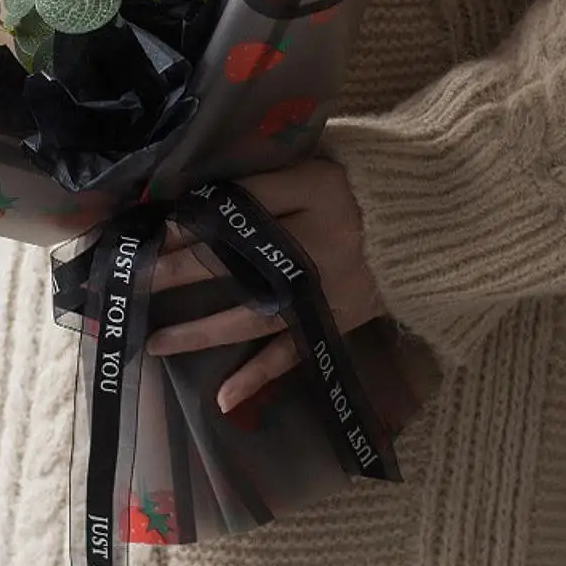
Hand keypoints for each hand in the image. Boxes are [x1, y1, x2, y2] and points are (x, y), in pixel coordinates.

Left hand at [144, 159, 383, 414]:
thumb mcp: (314, 169)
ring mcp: (331, 286)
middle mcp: (322, 238)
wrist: (431, 227)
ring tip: (156, 341)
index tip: (152, 234)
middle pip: (236, 257)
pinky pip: (296, 352)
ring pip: (256, 313)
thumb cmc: (358, 190)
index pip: (240, 205)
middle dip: (179, 272)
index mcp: (315, 186)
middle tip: (134, 283)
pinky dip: (261, 375)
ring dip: (203, 331)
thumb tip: (188, 214)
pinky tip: (224, 396)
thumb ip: (260, 184)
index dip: (195, 220)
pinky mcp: (341, 320)